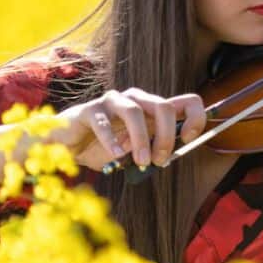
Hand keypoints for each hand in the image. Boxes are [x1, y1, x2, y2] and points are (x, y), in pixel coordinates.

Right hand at [53, 88, 206, 170]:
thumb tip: (168, 154)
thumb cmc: (105, 148)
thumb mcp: (136, 151)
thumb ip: (153, 149)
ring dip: (142, 140)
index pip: (187, 102)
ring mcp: (112, 102)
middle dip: (166, 136)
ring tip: (141, 162)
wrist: (68, 147)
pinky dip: (112, 140)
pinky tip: (117, 155)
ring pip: (135, 112)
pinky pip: (103, 123)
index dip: (195, 118)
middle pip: (163, 106)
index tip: (188, 140)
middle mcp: (136, 100)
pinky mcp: (89, 110)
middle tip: (160, 160)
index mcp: (153, 108)